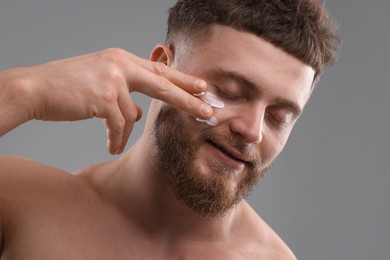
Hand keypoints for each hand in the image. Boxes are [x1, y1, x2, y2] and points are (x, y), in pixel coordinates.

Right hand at [0, 48, 211, 153]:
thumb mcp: (99, 83)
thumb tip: (139, 112)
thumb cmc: (66, 87)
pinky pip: (119, 125)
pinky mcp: (104, 97)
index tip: (203, 86)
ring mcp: (113, 79)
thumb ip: (123, 94)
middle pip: (163, 84)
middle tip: (209, 111)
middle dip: (188, 99)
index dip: (183, 79)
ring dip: (122, 130)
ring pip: (132, 114)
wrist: (35, 88)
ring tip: (113, 140)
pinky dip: (115, 138)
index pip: (159, 69)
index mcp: (121, 59)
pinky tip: (111, 146)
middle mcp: (120, 64)